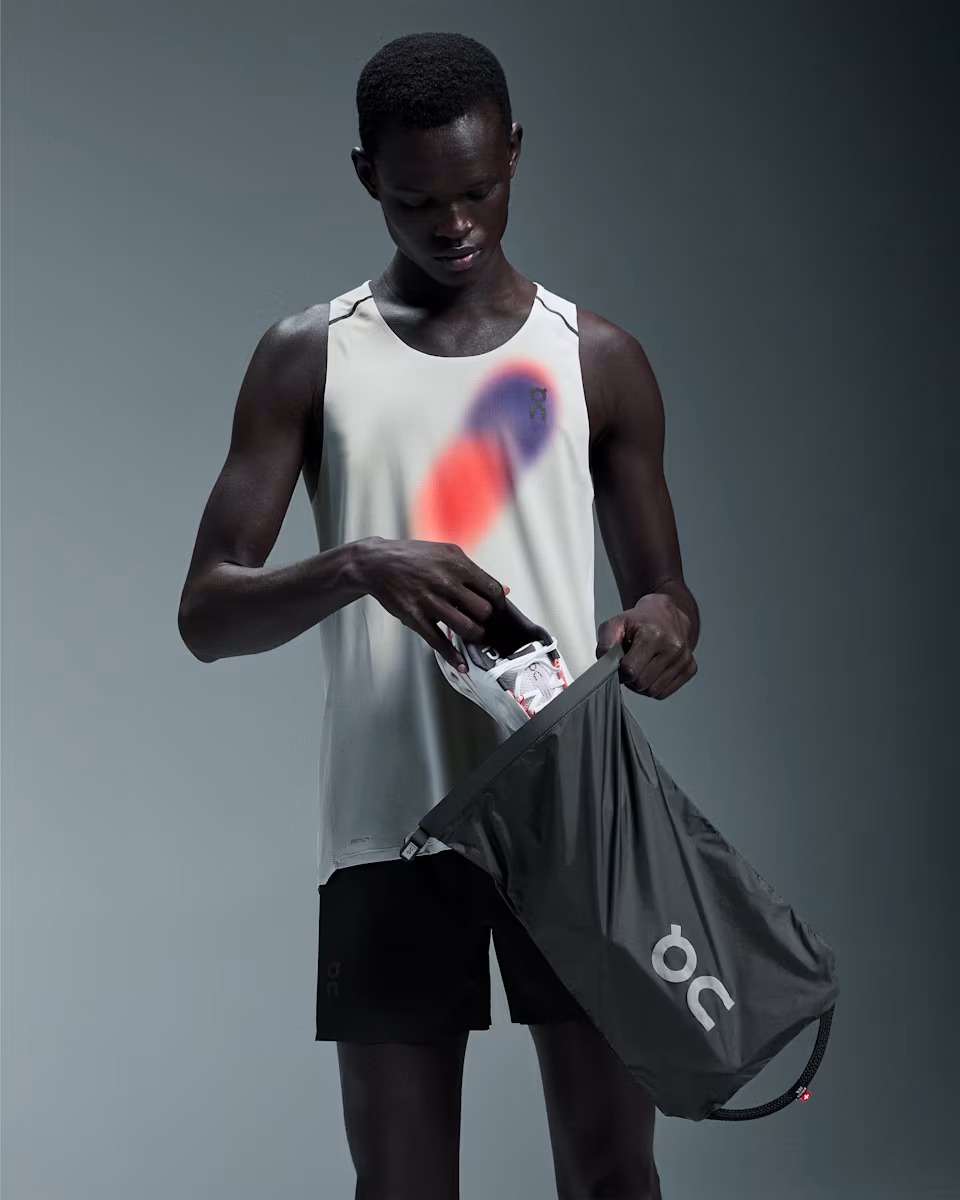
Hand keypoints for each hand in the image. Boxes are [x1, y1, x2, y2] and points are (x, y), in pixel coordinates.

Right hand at [361, 537, 508, 673]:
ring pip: (466, 627)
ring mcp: (429, 600)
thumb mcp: (446, 553)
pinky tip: (461, 664)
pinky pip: (438, 641)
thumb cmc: (413, 558)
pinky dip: (453, 657)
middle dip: (486, 620)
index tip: (496, 610)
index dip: (498, 604)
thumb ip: (474, 572)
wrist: (376, 563)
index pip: (491, 589)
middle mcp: (445, 581)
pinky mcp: (414, 617)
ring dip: (474, 636)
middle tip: (483, 622)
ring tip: (472, 634)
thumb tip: (503, 590)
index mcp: (456, 563)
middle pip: (482, 611)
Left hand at [596, 593, 696, 698]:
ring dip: (642, 684)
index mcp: (654, 635)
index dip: (620, 671)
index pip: (630, 670)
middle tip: (630, 665)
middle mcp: (673, 648)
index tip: (619, 664)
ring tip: (641, 667)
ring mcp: (684, 659)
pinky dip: (654, 687)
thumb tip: (604, 664)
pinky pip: (664, 692)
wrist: (667, 612)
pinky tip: (652, 671)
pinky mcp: (690, 668)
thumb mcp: (617, 623)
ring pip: (653, 691)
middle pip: (642, 684)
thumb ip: (605, 642)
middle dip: (631, 679)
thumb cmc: (640, 620)